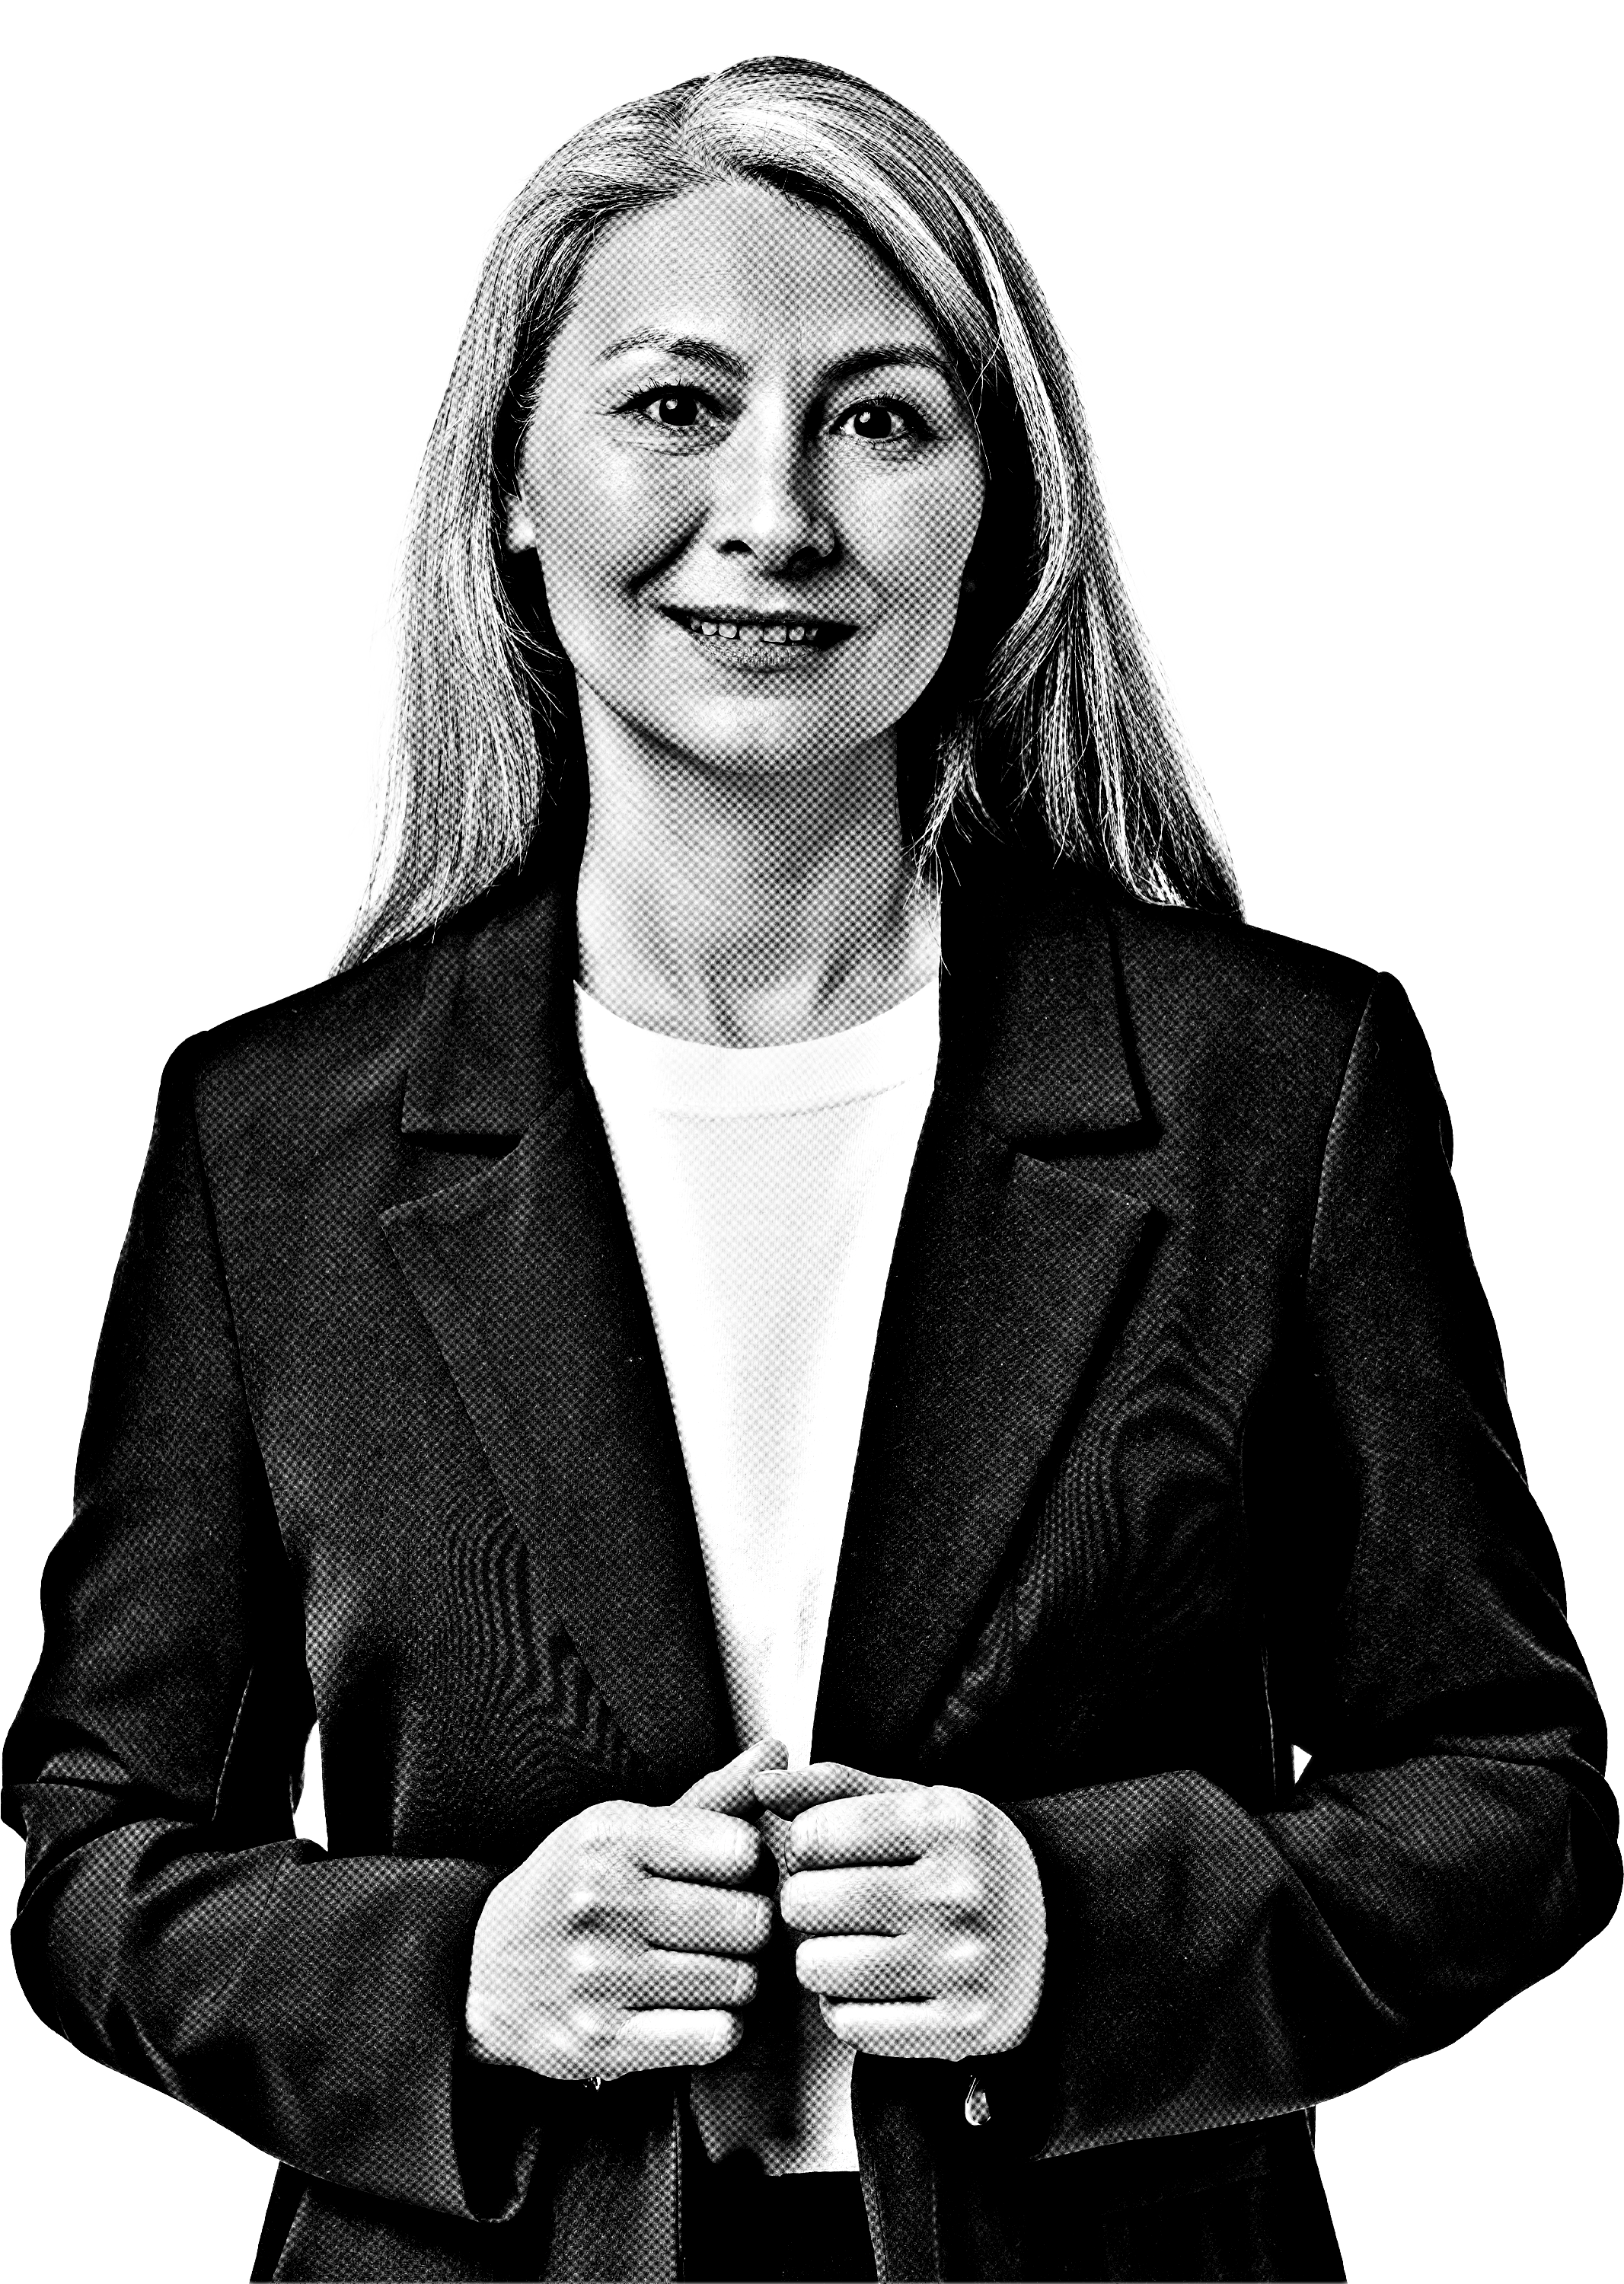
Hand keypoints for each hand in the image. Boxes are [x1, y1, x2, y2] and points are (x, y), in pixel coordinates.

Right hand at [465, 1740, 786, 2082]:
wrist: (485, 1968)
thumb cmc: (574, 1888)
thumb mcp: (627, 1829)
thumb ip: (711, 1797)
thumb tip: (779, 1753)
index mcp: (610, 1836)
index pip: (741, 1849)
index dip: (750, 1867)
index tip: (731, 1875)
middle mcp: (599, 1901)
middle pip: (749, 1921)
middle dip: (750, 1928)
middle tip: (727, 1929)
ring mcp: (597, 1976)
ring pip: (739, 1982)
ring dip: (737, 1980)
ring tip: (706, 1967)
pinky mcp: (599, 2042)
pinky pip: (713, 2036)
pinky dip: (718, 2027)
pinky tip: (693, 2009)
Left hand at [752, 1762, 1045, 2063]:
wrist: (1059, 1929)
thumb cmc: (962, 1858)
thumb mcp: (915, 1802)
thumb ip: (834, 1786)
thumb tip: (759, 1780)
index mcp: (948, 1820)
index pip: (813, 1834)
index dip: (807, 1847)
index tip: (831, 1854)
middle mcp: (959, 1890)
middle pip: (805, 1903)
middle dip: (805, 1904)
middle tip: (836, 1905)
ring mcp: (963, 1964)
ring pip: (817, 1968)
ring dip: (818, 1959)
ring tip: (853, 1945)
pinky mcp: (963, 2028)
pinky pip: (849, 2025)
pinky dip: (845, 2009)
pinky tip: (876, 1988)